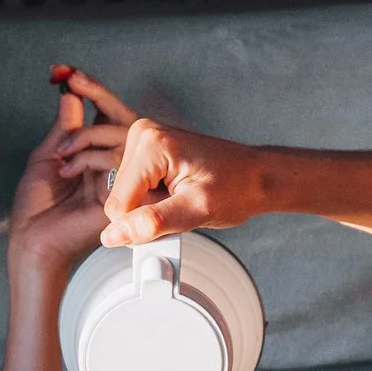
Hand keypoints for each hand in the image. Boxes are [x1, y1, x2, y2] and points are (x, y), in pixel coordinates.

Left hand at [10, 66, 137, 273]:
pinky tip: (68, 170)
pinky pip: (116, 162)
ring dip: (83, 136)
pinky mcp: (122, 196)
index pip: (106, 119)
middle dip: (96, 96)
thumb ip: (66, 124)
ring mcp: (118, 181)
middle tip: (73, 81)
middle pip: (119, 122)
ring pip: (119, 139)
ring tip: (62, 152)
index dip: (93, 93)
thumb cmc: (36, 207)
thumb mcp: (48, 155)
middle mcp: (110, 167)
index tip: (70, 73)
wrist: (34, 240)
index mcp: (94, 157)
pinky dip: (87, 159)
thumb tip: (71, 92)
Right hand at [99, 118, 265, 247]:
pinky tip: (178, 196)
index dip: (141, 227)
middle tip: (182, 209)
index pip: (118, 206)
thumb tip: (116, 234)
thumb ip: (153, 222)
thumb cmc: (237, 187)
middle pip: (120, 201)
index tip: (173, 222)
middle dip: (148, 215)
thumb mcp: (197, 210)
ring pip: (127, 200)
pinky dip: (156, 202)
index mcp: (150, 143)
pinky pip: (136, 192)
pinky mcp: (147, 155)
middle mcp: (142, 136)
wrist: (256, 176)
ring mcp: (143, 143)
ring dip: (153, 210)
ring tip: (183, 201)